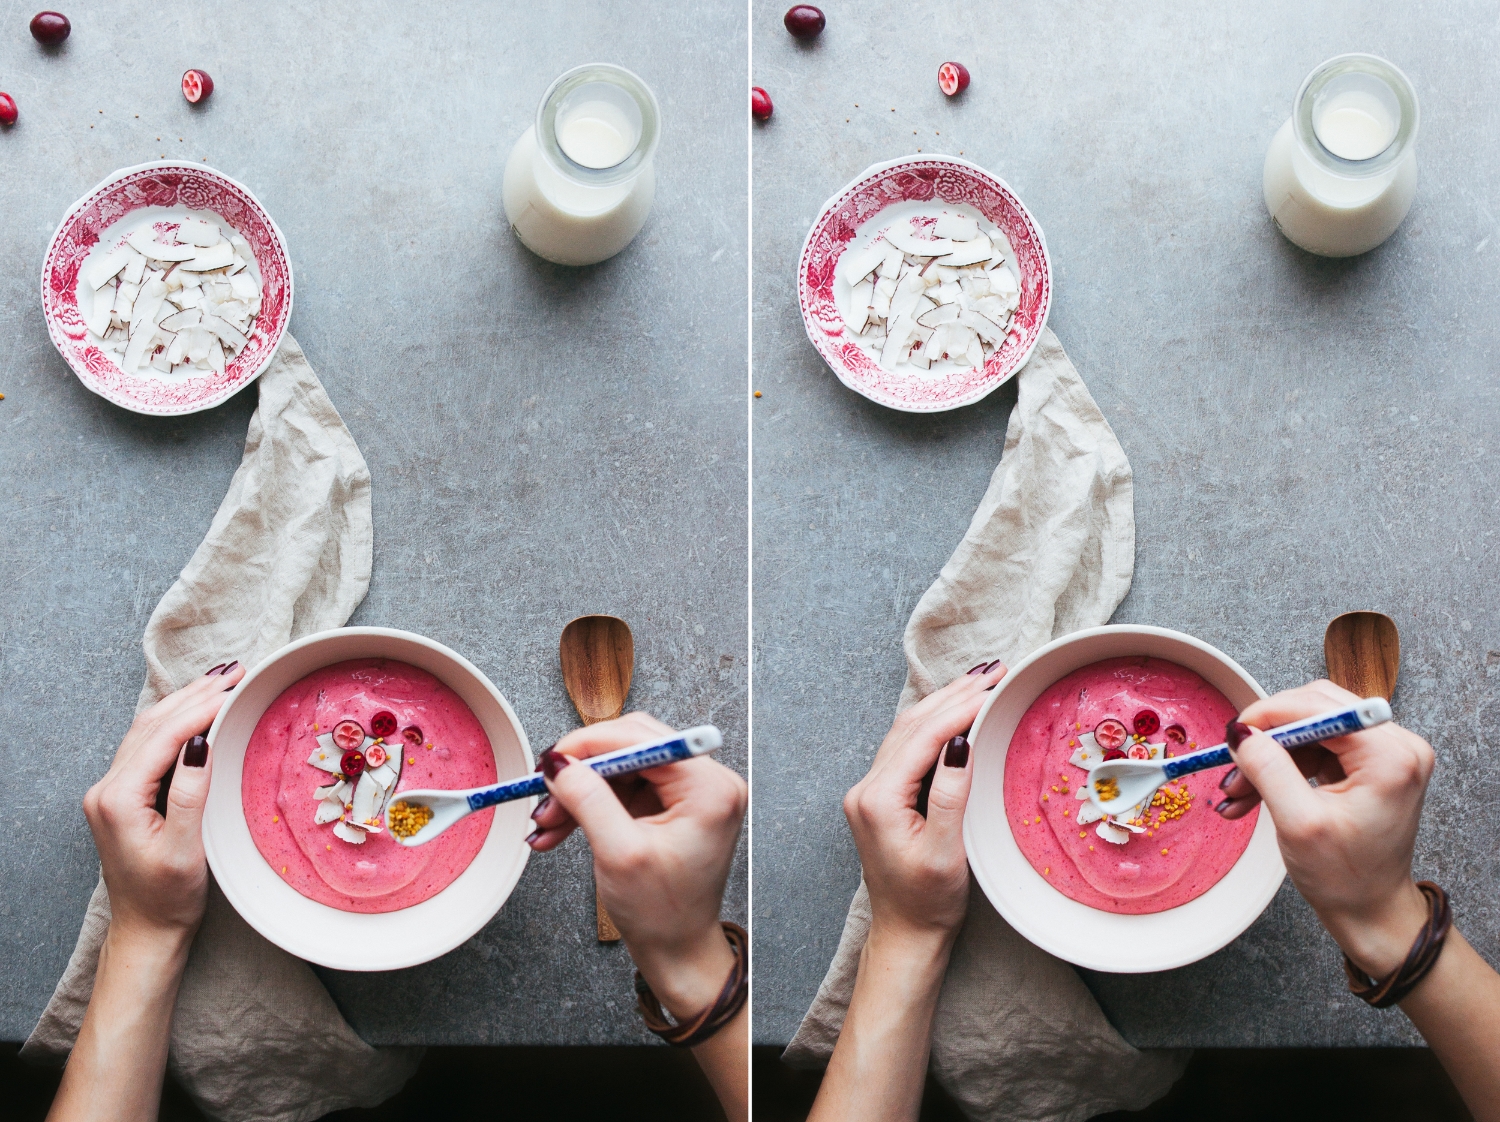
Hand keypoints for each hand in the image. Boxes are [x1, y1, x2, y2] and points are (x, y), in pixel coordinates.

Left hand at [82, 662, 244, 945]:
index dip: (201, 708)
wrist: (145, 930)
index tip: (237, 687)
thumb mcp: (186, 849)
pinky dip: (175, 721)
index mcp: (118, 799)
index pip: (163, 736)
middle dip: (195, 694)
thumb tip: (199, 743)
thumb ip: (189, 794)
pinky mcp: (121, 796)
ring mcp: (110, 791)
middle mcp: (106, 789)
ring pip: (147, 730)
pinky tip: (196, 711)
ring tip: (222, 681)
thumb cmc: (168, 898)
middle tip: (236, 672)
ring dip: (184, 702)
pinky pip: (147, 745)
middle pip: (152, 724)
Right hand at [528, 712, 746, 1020]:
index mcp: (709, 787)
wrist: (679, 952)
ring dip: (581, 792)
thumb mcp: (620, 854)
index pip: (641, 738)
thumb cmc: (663, 914)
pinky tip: (562, 827)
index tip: (550, 761)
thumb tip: (558, 761)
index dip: (589, 745)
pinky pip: (624, 788)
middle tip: (544, 794)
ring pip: (621, 769)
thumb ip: (589, 800)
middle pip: (630, 748)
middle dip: (582, 773)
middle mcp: (707, 781)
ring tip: (548, 823)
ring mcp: (690, 792)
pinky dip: (592, 805)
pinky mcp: (672, 805)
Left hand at [843, 660, 1005, 945]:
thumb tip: (960, 743)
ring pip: (907, 731)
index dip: (960, 709)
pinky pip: (906, 747)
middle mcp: (866, 789)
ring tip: (980, 682)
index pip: (922, 737)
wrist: (905, 934)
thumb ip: (950, 795)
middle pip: (911, 725)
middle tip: (994, 671)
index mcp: (878, 799)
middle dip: (953, 695)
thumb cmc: (927, 902)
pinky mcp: (880, 797)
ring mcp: (870, 791)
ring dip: (943, 704)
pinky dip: (933, 725)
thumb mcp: (946, 852)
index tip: (994, 687)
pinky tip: (956, 713)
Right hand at [1218, 679, 1433, 977]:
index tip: (1233, 735)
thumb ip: (1268, 770)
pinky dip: (1282, 767)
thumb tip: (1240, 731)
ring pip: (1308, 730)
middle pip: (1314, 710)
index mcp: (1391, 756)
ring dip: (1269, 757)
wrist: (1371, 912)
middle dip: (1268, 738)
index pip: (1319, 707)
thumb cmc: (1346, 878)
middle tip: (1233, 765)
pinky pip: (1315, 747)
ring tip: (1238, 792)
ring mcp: (1386, 753)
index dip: (1270, 715)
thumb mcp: (1299, 824)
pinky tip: (1256, 793)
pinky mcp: (1370, 763)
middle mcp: (1397, 745)